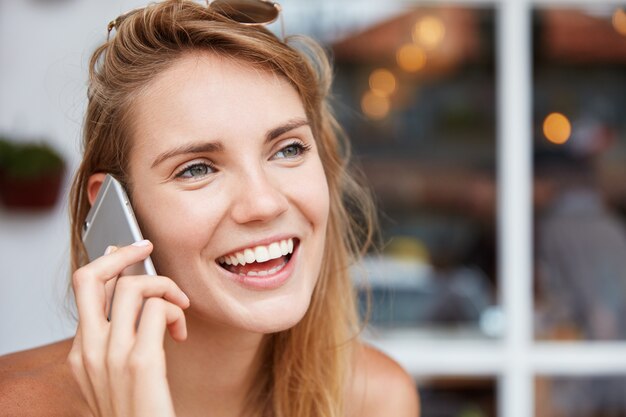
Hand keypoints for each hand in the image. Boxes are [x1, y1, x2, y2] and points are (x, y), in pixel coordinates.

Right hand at [68, 240, 189, 416]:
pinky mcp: (141, 362)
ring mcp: (112, 355)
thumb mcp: (113, 373)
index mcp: (81, 351)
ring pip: (132, 287)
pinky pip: (158, 310)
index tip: (129, 249)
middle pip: (89, 277)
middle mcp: (89, 350)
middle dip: (122, 254)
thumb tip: (130, 294)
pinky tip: (181, 332)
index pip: (84, 288)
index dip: (108, 261)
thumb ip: (116, 336)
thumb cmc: (136, 409)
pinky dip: (176, 311)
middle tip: (147, 249)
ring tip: (179, 306)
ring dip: (164, 287)